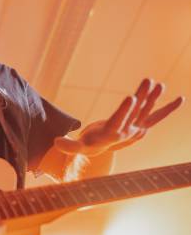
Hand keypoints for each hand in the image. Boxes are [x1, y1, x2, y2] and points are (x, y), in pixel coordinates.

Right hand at [54, 78, 183, 156]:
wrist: (102, 152)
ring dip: (154, 97)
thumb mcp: (78, 147)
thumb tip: (56, 141)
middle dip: (143, 97)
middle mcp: (128, 132)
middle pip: (136, 112)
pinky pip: (157, 116)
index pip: (120, 121)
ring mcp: (137, 128)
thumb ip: (68, 146)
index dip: (126, 110)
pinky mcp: (142, 125)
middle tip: (149, 81)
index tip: (131, 97)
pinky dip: (168, 108)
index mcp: (112, 135)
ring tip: (160, 83)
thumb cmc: (88, 146)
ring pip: (147, 111)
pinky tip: (180, 100)